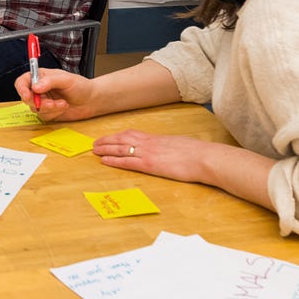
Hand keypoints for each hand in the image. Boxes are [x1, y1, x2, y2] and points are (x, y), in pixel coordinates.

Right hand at [16, 68, 101, 121]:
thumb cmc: (80, 86)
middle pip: (26, 96)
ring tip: (62, 104)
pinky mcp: (48, 112)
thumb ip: (50, 81)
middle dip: (37, 102)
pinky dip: (54, 113)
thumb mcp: (66, 79)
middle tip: (49, 103)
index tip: (27, 95)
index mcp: (41, 76)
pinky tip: (63, 107)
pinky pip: (44, 116)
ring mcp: (43, 101)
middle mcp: (39, 89)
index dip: (22, 88)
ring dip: (48, 108)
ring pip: (35, 108)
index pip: (23, 81)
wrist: (91, 100)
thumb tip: (35, 87)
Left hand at [92, 131, 211, 183]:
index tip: (109, 136)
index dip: (117, 135)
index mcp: (156, 138)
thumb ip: (168, 145)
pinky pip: (127, 162)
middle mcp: (149, 143)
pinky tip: (104, 161)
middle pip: (122, 139)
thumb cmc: (197, 152)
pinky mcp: (150, 165)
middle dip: (107, 141)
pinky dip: (114, 161)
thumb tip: (166, 148)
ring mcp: (148, 153)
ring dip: (106, 149)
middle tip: (95, 143)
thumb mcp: (179, 144)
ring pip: (121, 149)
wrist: (204, 157)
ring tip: (94, 150)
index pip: (132, 134)